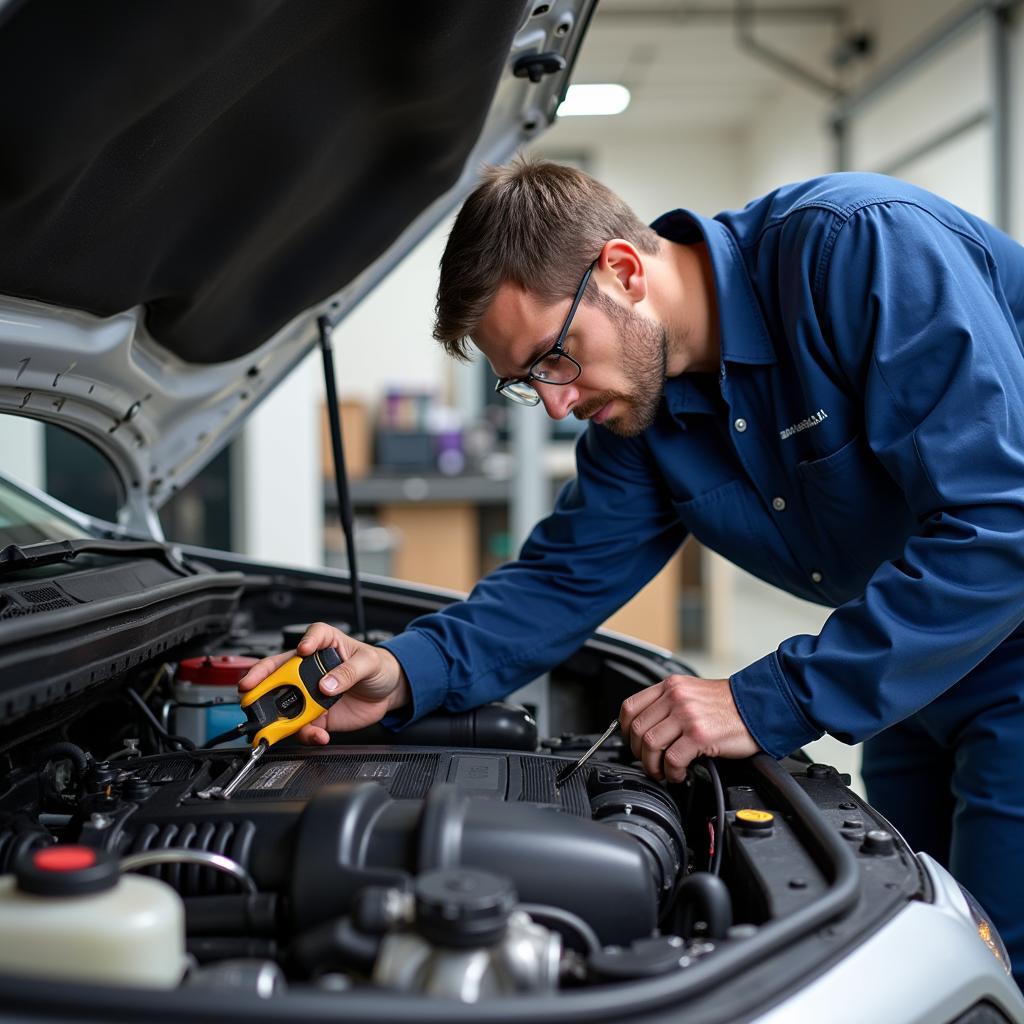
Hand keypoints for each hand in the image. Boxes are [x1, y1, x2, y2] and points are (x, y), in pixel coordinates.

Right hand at [237, 622, 410, 744]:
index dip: (306, 641)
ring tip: (276, 726)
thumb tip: (328, 684)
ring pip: (284, 703)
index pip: (312, 636)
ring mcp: (310, 693)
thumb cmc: (378, 667)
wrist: (388, 692)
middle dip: (260, 682)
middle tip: (250, 692)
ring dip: (276, 716)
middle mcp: (310, 668)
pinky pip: (302, 727)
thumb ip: (349, 672)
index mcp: (325, 645)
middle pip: (279, 672)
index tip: (303, 649)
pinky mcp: (316, 715)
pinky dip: (306, 734)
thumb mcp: (369, 663)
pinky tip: (317, 735)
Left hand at [620, 675, 758, 781]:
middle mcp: (676, 697)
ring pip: (650, 745)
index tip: (632, 743)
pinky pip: (672, 759)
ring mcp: (687, 715)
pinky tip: (680, 774)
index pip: (630, 706)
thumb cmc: (729, 705)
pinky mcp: (700, 735)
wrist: (759, 707)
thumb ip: (669, 705)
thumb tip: (647, 729)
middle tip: (650, 764)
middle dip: (638, 753)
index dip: (625, 730)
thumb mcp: (693, 693)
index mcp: (671, 686)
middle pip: (637, 729)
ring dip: (653, 766)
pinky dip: (671, 772)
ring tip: (663, 773)